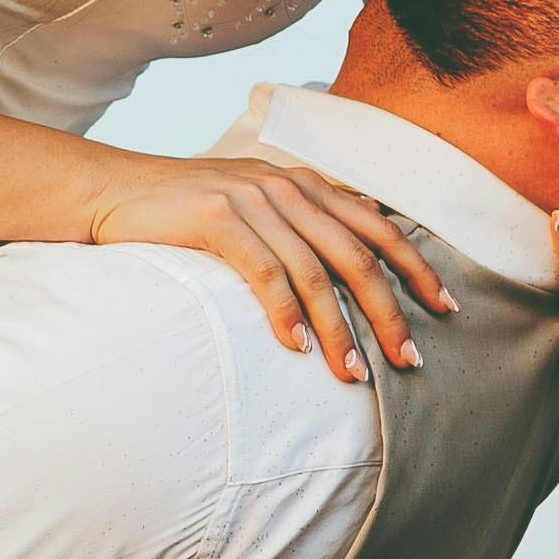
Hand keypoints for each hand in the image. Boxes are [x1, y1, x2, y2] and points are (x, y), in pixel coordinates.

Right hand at [80, 153, 458, 381]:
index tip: (445, 311)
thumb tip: (360, 248)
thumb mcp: (256, 204)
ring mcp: (253, 199)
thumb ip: (304, 222)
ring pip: (316, 273)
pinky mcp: (217, 217)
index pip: (380, 228)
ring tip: (352, 374)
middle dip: (389, 313)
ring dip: (338, 330)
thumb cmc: (185, 209)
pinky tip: (296, 350)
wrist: (112, 189)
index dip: (418, 270)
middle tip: (407, 360)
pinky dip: (285, 315)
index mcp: (307, 183)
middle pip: (358, 256)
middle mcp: (289, 186)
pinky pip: (265, 273)